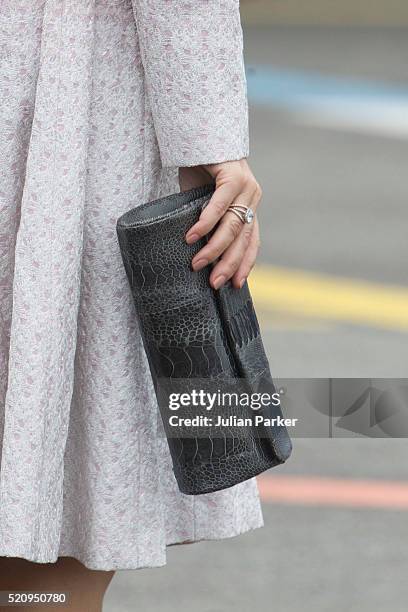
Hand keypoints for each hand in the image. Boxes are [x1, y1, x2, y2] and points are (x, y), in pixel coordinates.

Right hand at [179, 159, 261, 289]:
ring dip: (213, 247)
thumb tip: (196, 251)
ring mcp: (246, 186)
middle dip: (228, 264)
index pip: (252, 242)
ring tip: (197, 263)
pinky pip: (221, 204)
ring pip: (233, 225)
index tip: (235, 286)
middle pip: (243, 239)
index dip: (244, 264)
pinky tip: (193, 236)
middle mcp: (252, 198)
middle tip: (214, 283)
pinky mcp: (234, 175)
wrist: (199, 134)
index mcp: (249, 207)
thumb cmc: (199, 170)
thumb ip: (208, 222)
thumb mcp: (204, 201)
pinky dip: (206, 222)